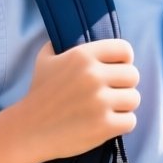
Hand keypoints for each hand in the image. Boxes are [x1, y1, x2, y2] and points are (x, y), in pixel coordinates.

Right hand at [13, 39, 139, 161]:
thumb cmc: (39, 94)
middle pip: (133, 75)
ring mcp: (100, 102)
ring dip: (123, 105)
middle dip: (123, 85)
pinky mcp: (104, 126)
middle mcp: (93, 75)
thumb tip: (75, 32)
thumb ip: (62, 43)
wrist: (28, 129)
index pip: (125, 50)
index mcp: (83, 56)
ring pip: (134, 98)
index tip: (116, 70)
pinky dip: (121, 124)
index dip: (124, 60)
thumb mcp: (46, 59)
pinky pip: (130, 120)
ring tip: (108, 109)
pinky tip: (107, 123)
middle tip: (110, 93)